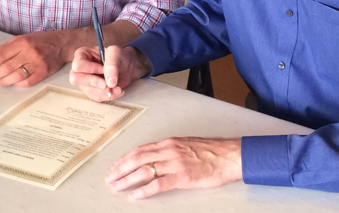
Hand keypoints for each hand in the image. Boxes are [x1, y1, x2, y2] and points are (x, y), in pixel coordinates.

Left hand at [0, 30, 67, 86]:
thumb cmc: (40, 40)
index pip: (2, 55)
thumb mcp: (22, 38)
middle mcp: (29, 52)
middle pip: (7, 67)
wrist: (61, 44)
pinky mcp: (44, 72)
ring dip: (4, 81)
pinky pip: (28, 82)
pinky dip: (18, 84)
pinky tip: (13, 84)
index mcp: (22, 42)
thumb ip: (6, 47)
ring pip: (16, 76)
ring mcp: (37, 63)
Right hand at [69, 45, 149, 101]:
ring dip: (104, 91)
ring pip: (87, 90)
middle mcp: (81, 69)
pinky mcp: (93, 90)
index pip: (78, 65)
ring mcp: (85, 81)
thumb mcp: (116, 53)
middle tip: (106, 83)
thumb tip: (109, 83)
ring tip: (118, 88)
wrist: (129, 67)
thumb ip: (111, 64)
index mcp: (82, 55)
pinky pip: (96, 97)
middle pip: (75, 79)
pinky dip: (108, 96)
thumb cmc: (120, 56)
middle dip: (93, 82)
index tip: (103, 69)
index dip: (90, 69)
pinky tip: (118, 91)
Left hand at [106, 137, 242, 198]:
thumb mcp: (186, 145)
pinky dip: (144, 190)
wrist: (229, 156)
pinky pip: (158, 184)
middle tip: (109, 178)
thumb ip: (170, 150)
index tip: (115, 166)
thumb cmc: (211, 151)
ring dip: (127, 179)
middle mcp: (169, 150)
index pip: (140, 150)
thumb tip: (155, 157)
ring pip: (144, 170)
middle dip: (120, 169)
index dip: (125, 158)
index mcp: (168, 143)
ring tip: (117, 187)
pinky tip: (135, 195)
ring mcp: (175, 163)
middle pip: (137, 159)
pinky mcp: (182, 177)